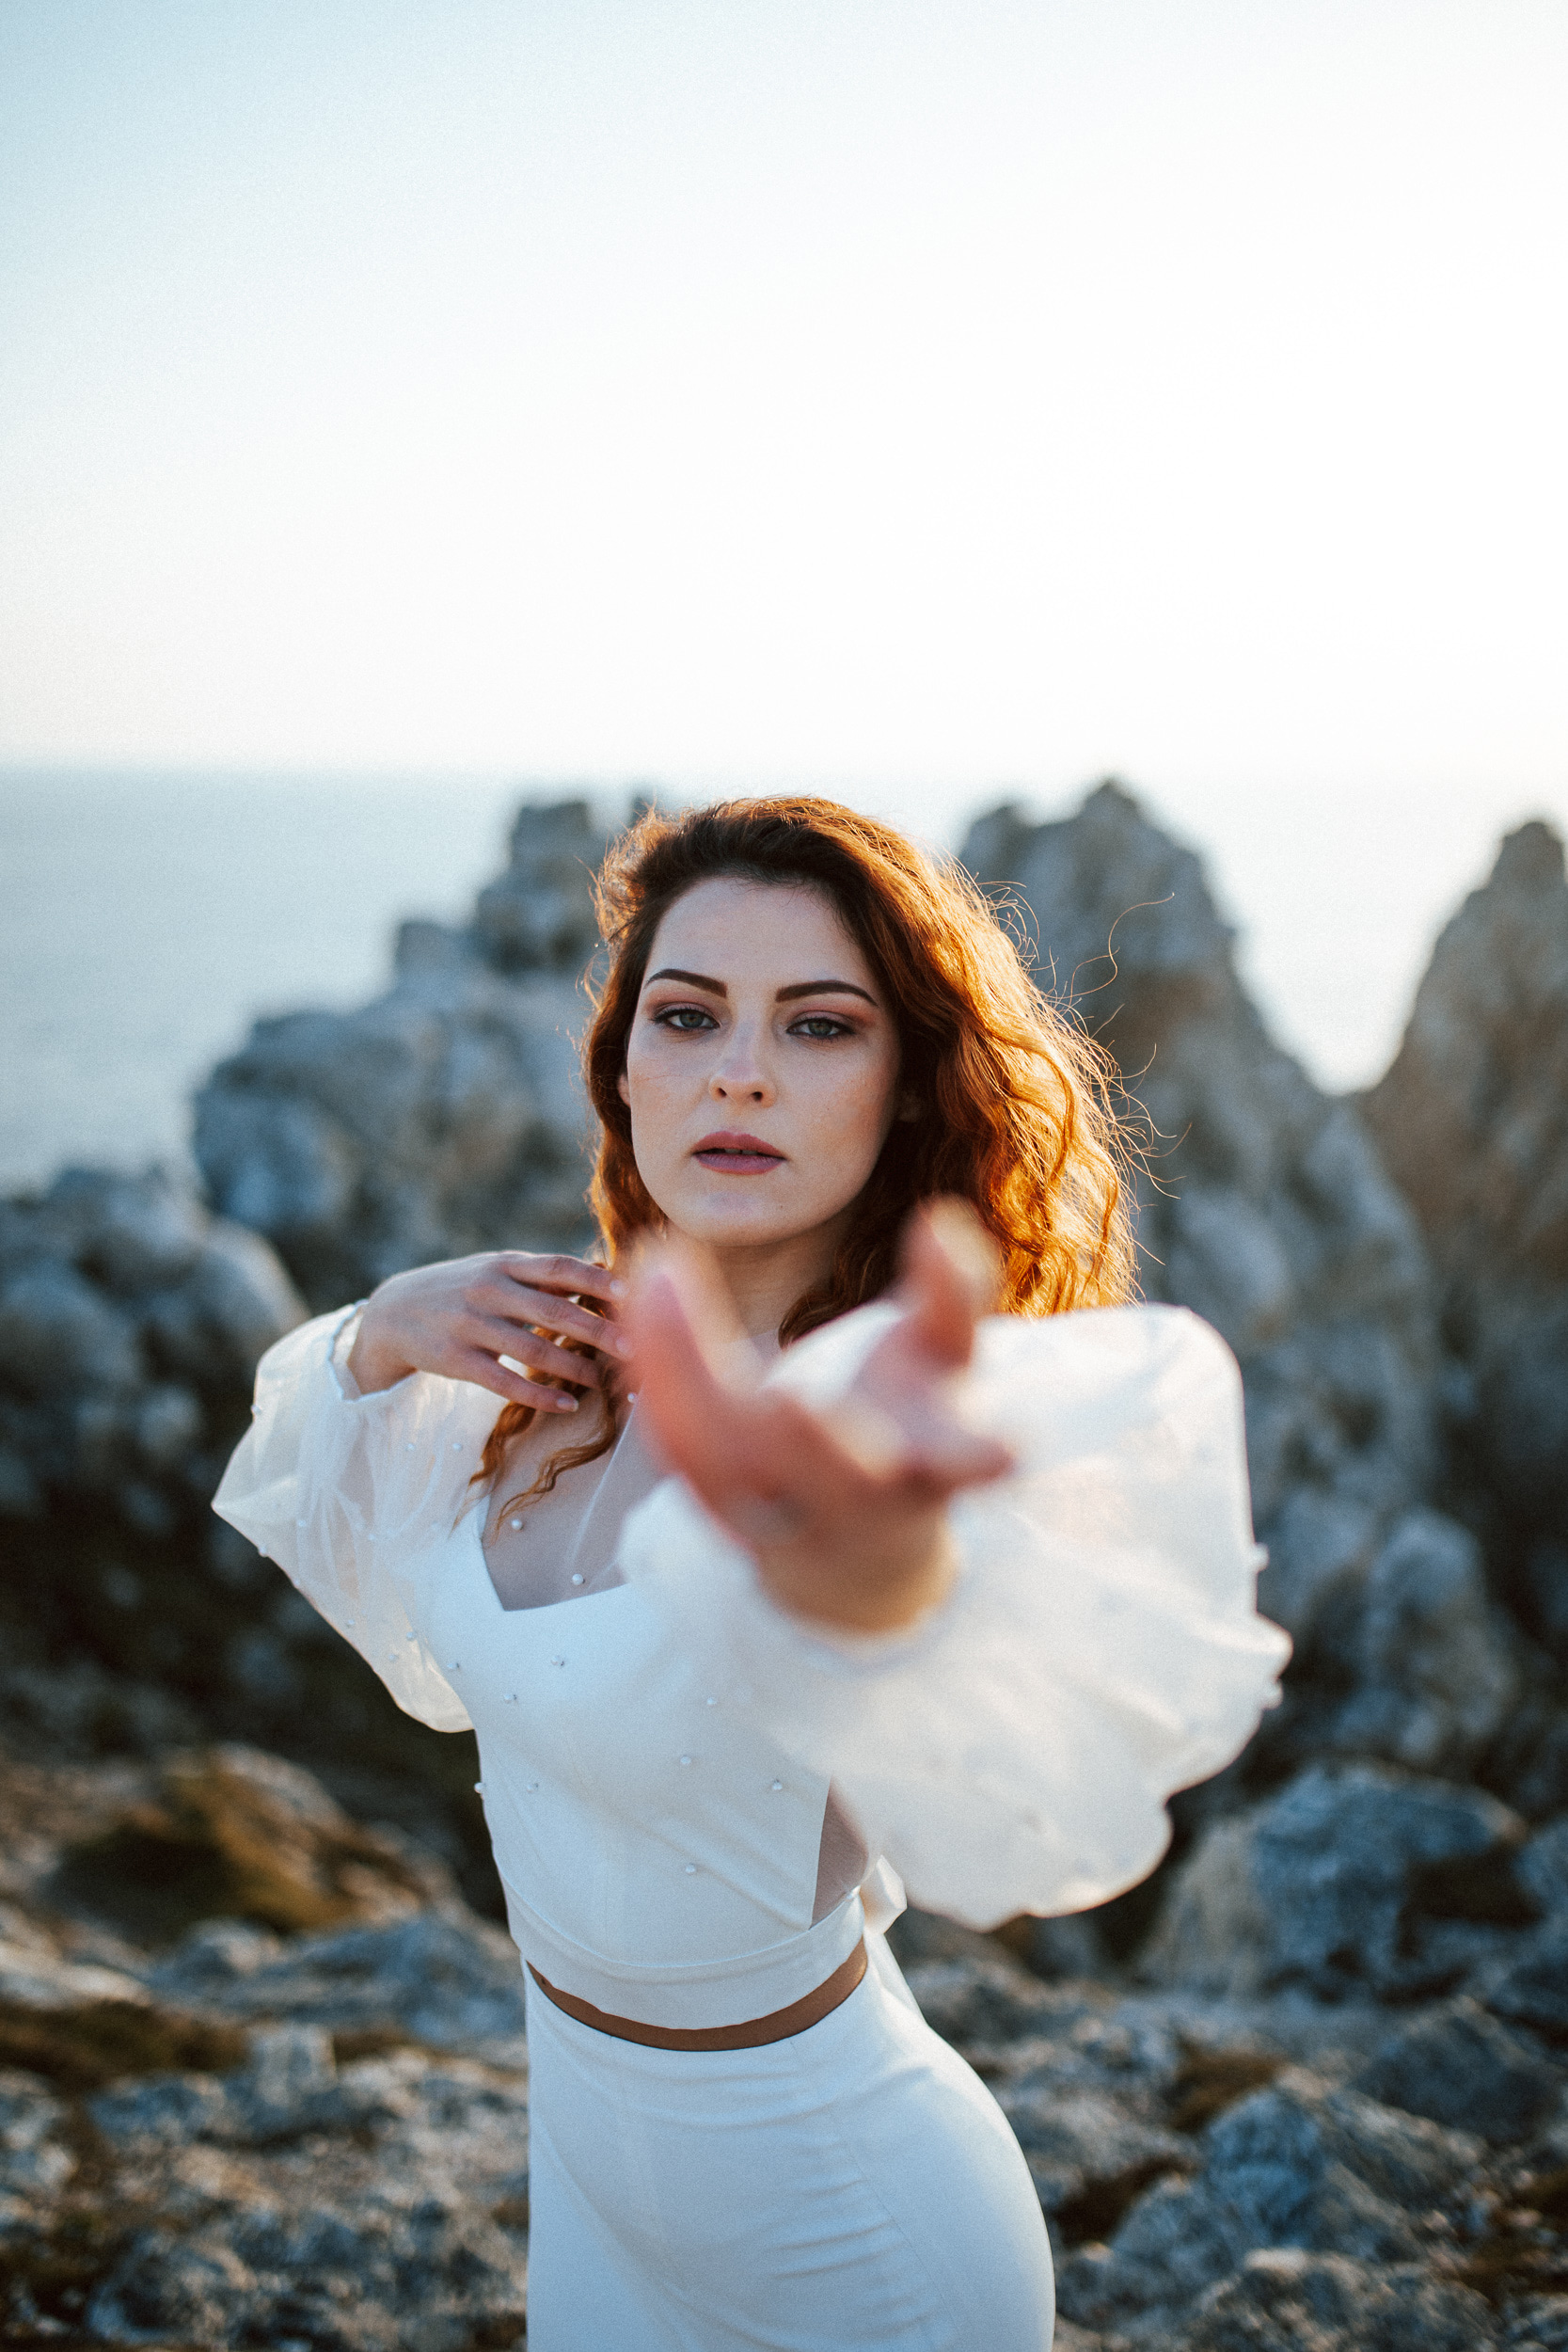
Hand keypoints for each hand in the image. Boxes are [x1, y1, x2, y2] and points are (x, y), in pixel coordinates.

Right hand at [347, 1251, 626, 1409]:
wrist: (392, 1311)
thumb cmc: (461, 1289)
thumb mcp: (495, 1270)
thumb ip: (540, 1277)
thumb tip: (602, 1276)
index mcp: (504, 1264)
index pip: (557, 1267)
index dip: (594, 1279)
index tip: (629, 1292)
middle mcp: (488, 1291)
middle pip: (552, 1311)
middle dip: (596, 1329)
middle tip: (632, 1346)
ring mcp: (470, 1326)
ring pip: (531, 1349)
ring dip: (572, 1367)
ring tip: (603, 1380)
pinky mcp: (455, 1361)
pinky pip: (503, 1382)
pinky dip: (538, 1395)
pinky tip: (566, 1405)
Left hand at [623, 1203, 1014, 1631]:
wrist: (854, 1553)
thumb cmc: (908, 1431)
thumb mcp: (941, 1366)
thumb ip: (949, 1297)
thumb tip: (940, 1221)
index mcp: (929, 1471)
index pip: (958, 1469)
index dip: (975, 1461)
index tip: (1005, 1452)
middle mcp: (856, 1504)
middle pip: (833, 1483)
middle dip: (819, 1450)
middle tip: (792, 1399)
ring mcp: (781, 1516)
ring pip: (729, 1463)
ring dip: (686, 1370)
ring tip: (659, 1274)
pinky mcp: (719, 1508)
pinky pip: (678, 1448)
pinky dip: (655, 1376)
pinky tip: (640, 1294)